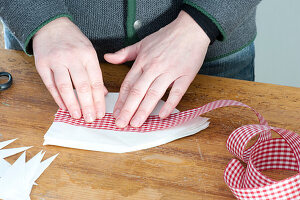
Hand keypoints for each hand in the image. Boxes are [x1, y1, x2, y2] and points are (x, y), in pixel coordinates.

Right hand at [33, 17, 106, 122]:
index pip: (96, 81)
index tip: (100, 113)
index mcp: (88, 55)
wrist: (51, 25)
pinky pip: (50, 84)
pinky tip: (63, 107)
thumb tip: (102, 94)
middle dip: (88, 105)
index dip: (98, 100)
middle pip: (82, 86)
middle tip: (90, 119)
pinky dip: (57, 97)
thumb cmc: (73, 41)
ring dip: (72, 104)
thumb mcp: (88, 52)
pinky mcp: (42, 64)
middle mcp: (72, 57)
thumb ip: (95, 73)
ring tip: (77, 116)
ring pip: (65, 86)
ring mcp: (56, 60)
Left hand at [104, 11, 209, 127]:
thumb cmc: (166, 36)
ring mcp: (170, 71)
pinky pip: (177, 92)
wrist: (190, 28)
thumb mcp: (142, 43)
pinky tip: (162, 115)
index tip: (115, 113)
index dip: (121, 100)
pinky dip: (170, 104)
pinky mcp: (185, 75)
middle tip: (120, 124)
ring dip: (144, 110)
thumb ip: (124, 53)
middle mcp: (154, 67)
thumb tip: (107, 58)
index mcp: (142, 61)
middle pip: (138, 91)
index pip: (128, 84)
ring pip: (154, 94)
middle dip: (128, 109)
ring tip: (136, 123)